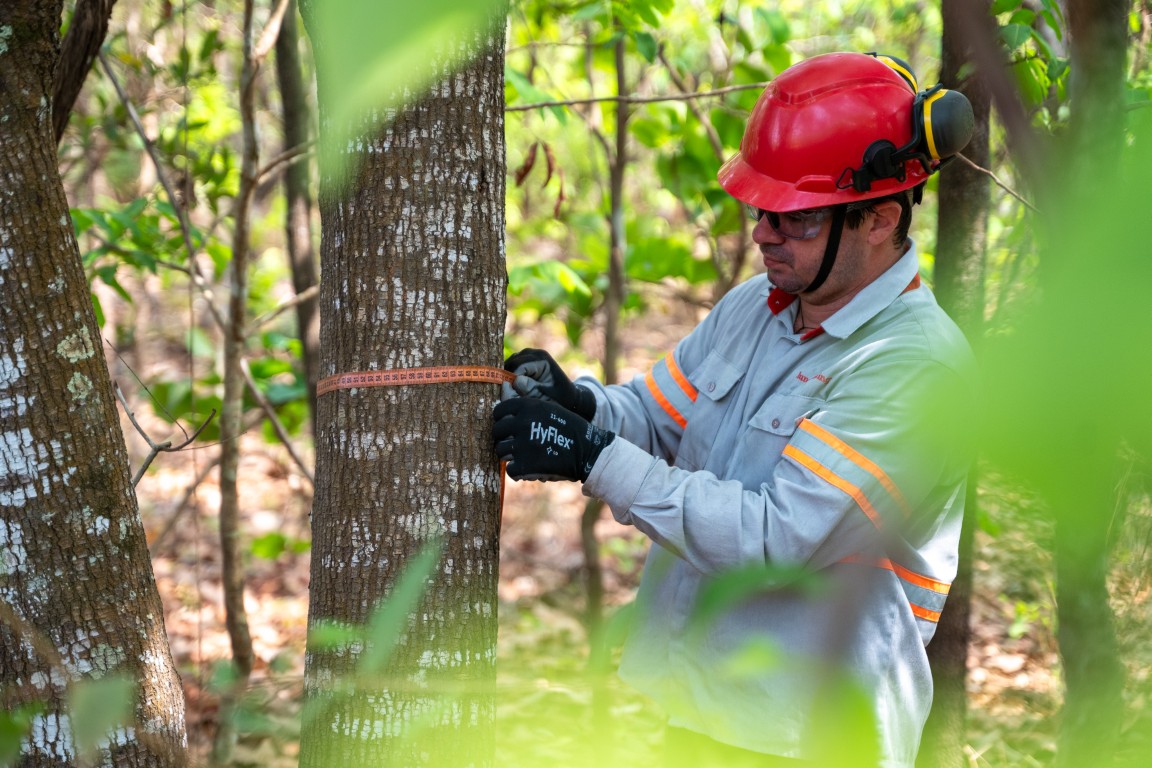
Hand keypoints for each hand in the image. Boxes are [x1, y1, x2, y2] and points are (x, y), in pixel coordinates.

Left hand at [492, 398, 614, 481]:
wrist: (589, 450)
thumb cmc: (568, 429)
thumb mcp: (549, 409)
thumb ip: (526, 408)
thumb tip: (502, 396)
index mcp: (527, 406)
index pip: (499, 411)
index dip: (501, 420)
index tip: (509, 428)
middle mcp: (522, 422)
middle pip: (497, 431)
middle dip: (504, 438)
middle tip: (515, 445)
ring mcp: (523, 444)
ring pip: (500, 450)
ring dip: (510, 455)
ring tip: (523, 457)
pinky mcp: (526, 464)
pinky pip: (510, 469)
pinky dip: (518, 471)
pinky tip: (528, 469)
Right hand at [501, 348, 596, 418]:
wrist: (569, 395)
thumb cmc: (559, 397)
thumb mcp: (546, 395)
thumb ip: (530, 389)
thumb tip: (514, 382)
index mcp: (542, 359)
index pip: (519, 366)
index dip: (511, 379)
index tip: (509, 393)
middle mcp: (535, 353)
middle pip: (513, 362)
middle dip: (508, 377)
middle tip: (507, 393)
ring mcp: (531, 354)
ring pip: (511, 362)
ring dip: (509, 375)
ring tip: (510, 391)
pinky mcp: (527, 359)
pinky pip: (513, 365)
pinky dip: (511, 374)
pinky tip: (513, 387)